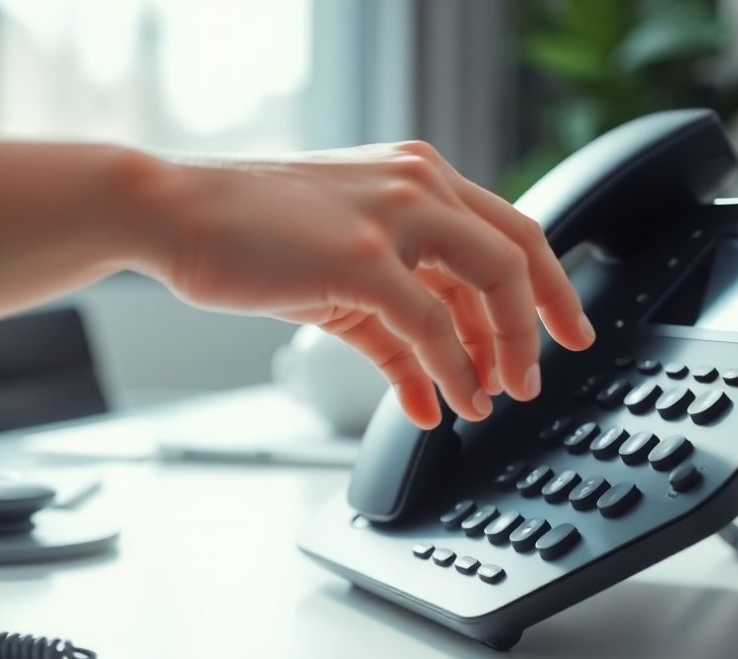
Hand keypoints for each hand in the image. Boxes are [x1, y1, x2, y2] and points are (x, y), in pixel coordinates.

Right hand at [130, 142, 595, 427]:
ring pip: (485, 288)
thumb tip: (438, 381)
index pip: (512, 227)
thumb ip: (397, 320)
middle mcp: (417, 184)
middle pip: (516, 255)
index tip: (564, 329)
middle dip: (538, 324)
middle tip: (538, 376)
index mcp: (418, 175)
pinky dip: (450, 371)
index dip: (549, 285)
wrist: (172, 213)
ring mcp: (392, 216)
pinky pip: (430, 325)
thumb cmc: (249, 234)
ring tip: (492, 400)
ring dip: (498, 355)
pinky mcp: (360, 257)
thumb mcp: (340, 271)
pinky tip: (447, 405)